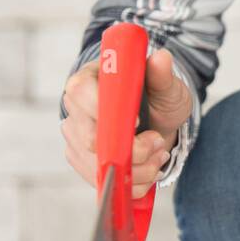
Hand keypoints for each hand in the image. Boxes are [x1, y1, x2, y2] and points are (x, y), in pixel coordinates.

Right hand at [61, 47, 192, 197]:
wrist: (155, 123)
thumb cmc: (155, 99)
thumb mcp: (165, 85)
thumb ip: (162, 74)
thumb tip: (162, 57)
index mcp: (87, 81)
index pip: (82, 93)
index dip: (108, 111)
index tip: (138, 122)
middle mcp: (74, 110)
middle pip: (92, 140)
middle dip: (134, 148)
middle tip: (158, 141)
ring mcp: (75, 139)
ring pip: (100, 167)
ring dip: (139, 168)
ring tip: (158, 153)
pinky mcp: (82, 163)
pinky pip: (104, 183)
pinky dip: (133, 182)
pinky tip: (148, 168)